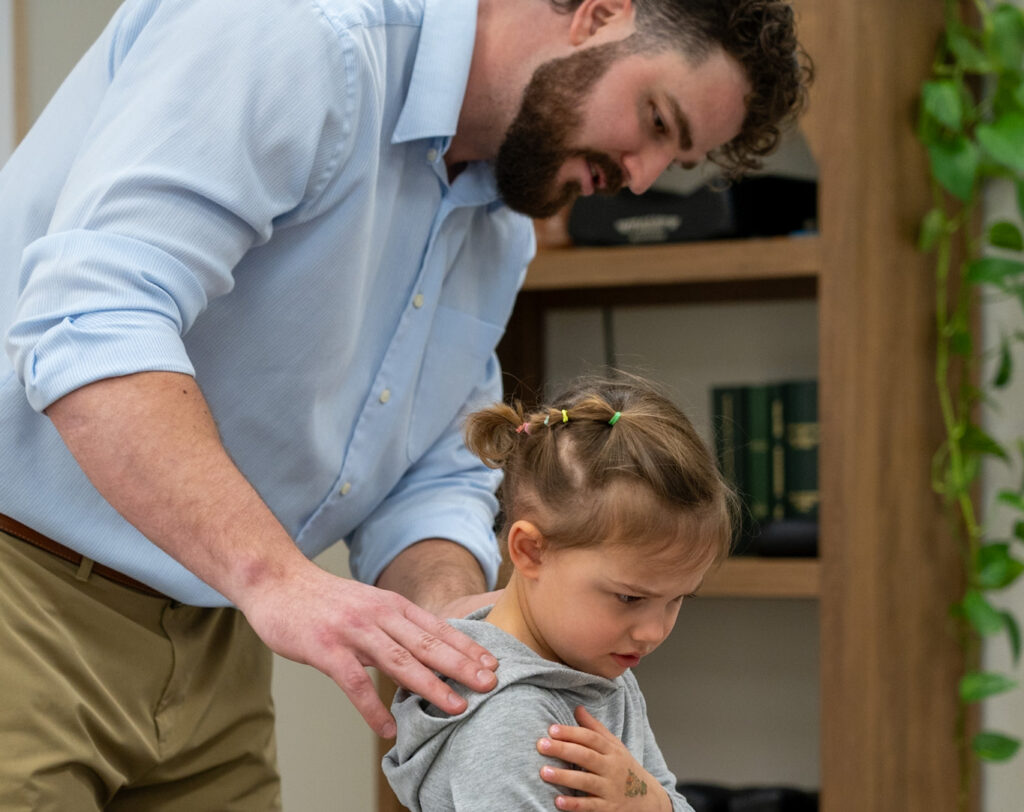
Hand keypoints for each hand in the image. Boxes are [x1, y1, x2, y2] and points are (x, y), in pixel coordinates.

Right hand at [237, 560, 497, 738]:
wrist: (277, 581)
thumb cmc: (323, 599)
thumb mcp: (366, 602)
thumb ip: (393, 624)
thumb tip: (424, 650)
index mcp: (390, 604)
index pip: (436, 626)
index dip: (466, 645)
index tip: (492, 662)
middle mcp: (377, 615)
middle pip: (427, 643)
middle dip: (462, 665)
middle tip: (490, 683)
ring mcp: (352, 632)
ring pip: (399, 661)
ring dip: (431, 685)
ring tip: (455, 707)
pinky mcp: (326, 649)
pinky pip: (354, 684)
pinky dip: (373, 709)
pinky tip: (388, 729)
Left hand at [536, 706, 670, 810]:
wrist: (649, 802)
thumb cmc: (625, 770)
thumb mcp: (615, 747)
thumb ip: (595, 729)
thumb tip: (577, 708)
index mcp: (612, 751)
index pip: (591, 738)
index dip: (572, 732)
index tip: (552, 729)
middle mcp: (612, 768)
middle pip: (586, 756)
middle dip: (563, 750)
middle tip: (541, 745)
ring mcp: (610, 789)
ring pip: (586, 781)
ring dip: (564, 776)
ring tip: (544, 771)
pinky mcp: (608, 809)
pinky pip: (590, 806)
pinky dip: (574, 804)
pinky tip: (558, 800)